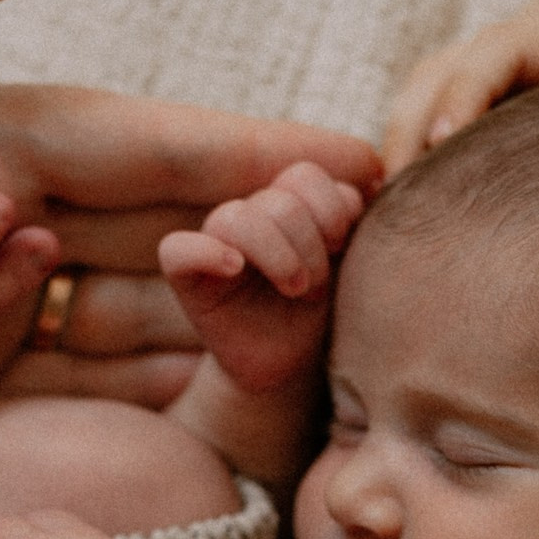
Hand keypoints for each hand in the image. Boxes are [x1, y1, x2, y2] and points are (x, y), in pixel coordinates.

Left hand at [0, 0, 381, 431]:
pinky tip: (120, 483)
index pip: (137, 155)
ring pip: (114, 370)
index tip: (365, 160)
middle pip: (160, 266)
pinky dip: (39, 464)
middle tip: (365, 286)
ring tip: (301, 397)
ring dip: (204, 380)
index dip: (252, 157)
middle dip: (266, 273)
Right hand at [158, 160, 364, 395]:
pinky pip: (176, 250)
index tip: (340, 247)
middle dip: (309, 245)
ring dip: (278, 255)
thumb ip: (344, 220)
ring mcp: (214, 244)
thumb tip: (361, 188)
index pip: (303, 175)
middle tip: (315, 285)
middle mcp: (246, 217)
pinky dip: (206, 253)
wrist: (288, 363)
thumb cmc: (314, 311)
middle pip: (278, 200)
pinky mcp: (188, 279)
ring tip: (295, 289)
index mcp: (284, 205)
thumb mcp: (340, 263)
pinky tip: (234, 270)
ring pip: (235, 218)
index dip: (330, 208)